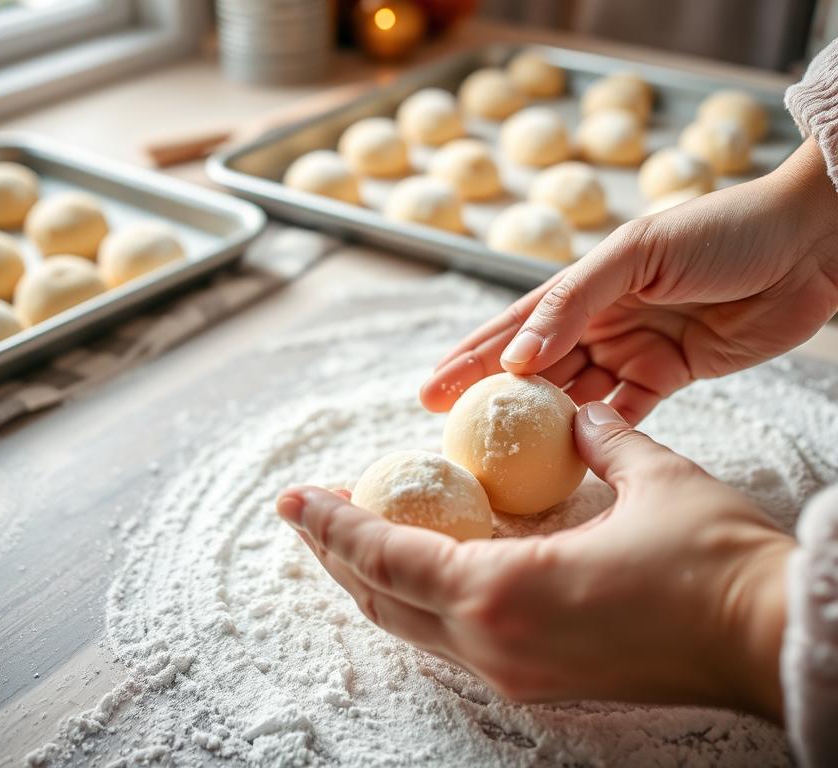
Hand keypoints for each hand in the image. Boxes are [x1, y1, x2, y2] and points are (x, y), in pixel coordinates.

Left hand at [276, 402, 794, 719]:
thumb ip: (598, 440)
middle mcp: (493, 642)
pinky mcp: (537, 680)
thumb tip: (573, 415)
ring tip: (351, 531)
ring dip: (372, 575)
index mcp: (502, 590)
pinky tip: (418, 563)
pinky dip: (417, 596)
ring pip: (410, 624)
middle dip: (336, 550)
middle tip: (308, 508)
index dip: (333, 523)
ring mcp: (512, 670)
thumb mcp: (650, 479)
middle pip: (381, 597)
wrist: (770, 640)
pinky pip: (449, 636)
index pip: (386, 555)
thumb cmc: (715, 562)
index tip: (294, 495)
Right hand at [421, 139, 837, 422]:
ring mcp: (635, 348)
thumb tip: (518, 356)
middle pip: (537, 367)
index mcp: (586, 283)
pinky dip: (599, 431)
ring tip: (502, 450)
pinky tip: (569, 452)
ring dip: (542, 420)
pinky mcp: (673, 374)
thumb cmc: (720, 231)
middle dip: (494, 396)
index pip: (515, 327)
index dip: (472, 357)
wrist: (811, 241)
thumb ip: (572, 304)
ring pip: (576, 393)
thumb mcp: (635, 254)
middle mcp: (603, 318)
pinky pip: (626, 411)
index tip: (432, 388)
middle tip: (452, 430)